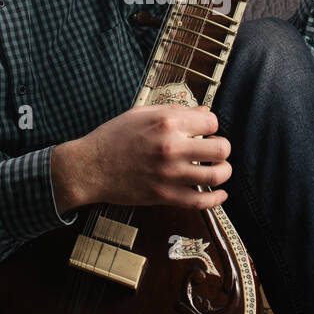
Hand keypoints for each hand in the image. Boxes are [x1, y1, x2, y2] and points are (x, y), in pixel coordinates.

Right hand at [51, 105, 231, 212]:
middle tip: (215, 150)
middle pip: (220, 149)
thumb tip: (204, 113)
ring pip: (216, 175)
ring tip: (219, 170)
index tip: (204, 131)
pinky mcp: (165, 195)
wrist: (90, 167)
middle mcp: (172, 147)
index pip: (211, 122)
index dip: (210, 126)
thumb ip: (175, 111)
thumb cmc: (113, 137)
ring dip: (223, 172)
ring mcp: (170, 174)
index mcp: (167, 123)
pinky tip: (220, 195)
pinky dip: (216, 200)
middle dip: (222, 148)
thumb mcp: (141, 113)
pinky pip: (200, 201)